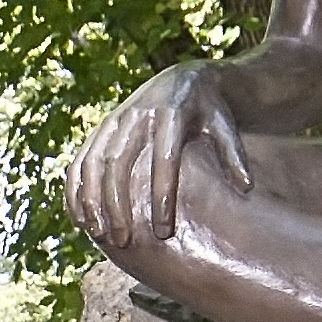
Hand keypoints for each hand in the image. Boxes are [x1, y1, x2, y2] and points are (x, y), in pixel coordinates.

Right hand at [68, 63, 250, 249]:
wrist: (184, 80)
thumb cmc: (209, 111)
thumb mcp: (226, 125)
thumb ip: (234, 154)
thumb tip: (246, 186)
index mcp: (171, 113)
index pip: (164, 159)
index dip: (162, 196)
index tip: (165, 231)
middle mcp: (137, 115)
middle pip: (119, 163)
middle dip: (118, 205)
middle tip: (124, 242)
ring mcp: (115, 121)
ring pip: (94, 162)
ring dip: (92, 200)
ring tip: (99, 235)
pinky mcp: (102, 129)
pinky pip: (81, 160)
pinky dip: (75, 189)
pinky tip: (78, 218)